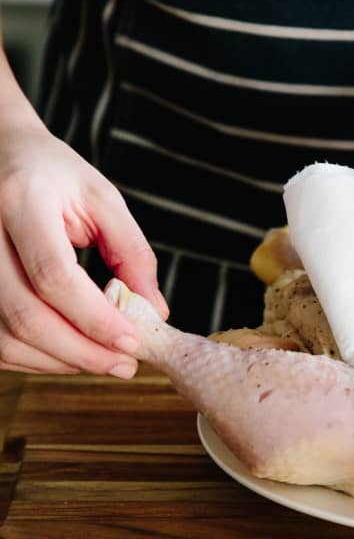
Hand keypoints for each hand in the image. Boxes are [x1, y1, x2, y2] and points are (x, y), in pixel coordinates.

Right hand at [0, 115, 167, 375]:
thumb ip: (131, 253)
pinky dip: (31, 358)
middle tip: (125, 365)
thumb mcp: (100, 198)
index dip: (94, 318)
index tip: (133, 341)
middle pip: (25, 315)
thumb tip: (154, 312)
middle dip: (81, 352)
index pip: (53, 275)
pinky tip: (67, 354)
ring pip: (3, 337)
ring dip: (57, 362)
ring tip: (101, 361)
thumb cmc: (50, 174)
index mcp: (20, 201)